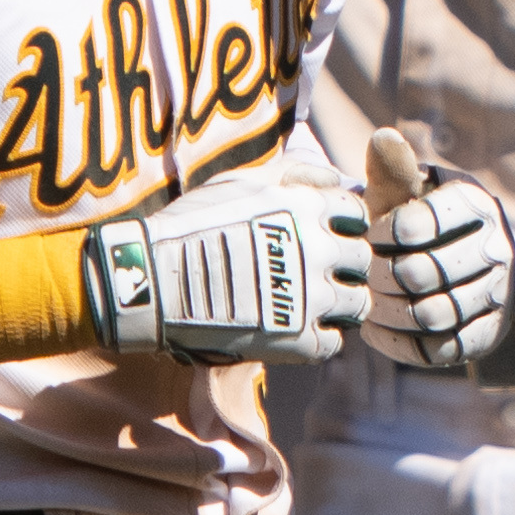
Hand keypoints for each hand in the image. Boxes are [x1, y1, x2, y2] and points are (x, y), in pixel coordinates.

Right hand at [86, 159, 371, 365]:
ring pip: (357, 304)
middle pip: (362, 260)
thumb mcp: (243, 181)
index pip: (359, 215)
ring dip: (340, 304)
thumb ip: (295, 172)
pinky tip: (295, 329)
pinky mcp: (297, 340)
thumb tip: (338, 177)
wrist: (153, 280)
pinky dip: (320, 338)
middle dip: (345, 265)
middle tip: (319, 274)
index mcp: (309, 208)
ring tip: (311, 304)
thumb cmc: (192, 223)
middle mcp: (319, 250)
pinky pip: (333, 343)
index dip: (346, 226)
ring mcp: (311, 298)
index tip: (327, 237)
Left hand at [357, 127, 514, 367]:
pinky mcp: (487, 335)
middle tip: (362, 274)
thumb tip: (382, 136)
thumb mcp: (407, 192)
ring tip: (367, 300)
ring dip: (386, 311)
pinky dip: (398, 342)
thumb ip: (393, 169)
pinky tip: (378, 326)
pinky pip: (438, 350)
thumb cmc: (416, 218)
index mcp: (477, 205)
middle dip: (379, 277)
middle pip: (422, 274)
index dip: (380, 235)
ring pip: (431, 314)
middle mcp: (498, 249)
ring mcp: (497, 294)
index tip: (369, 236)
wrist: (450, 258)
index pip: (417, 225)